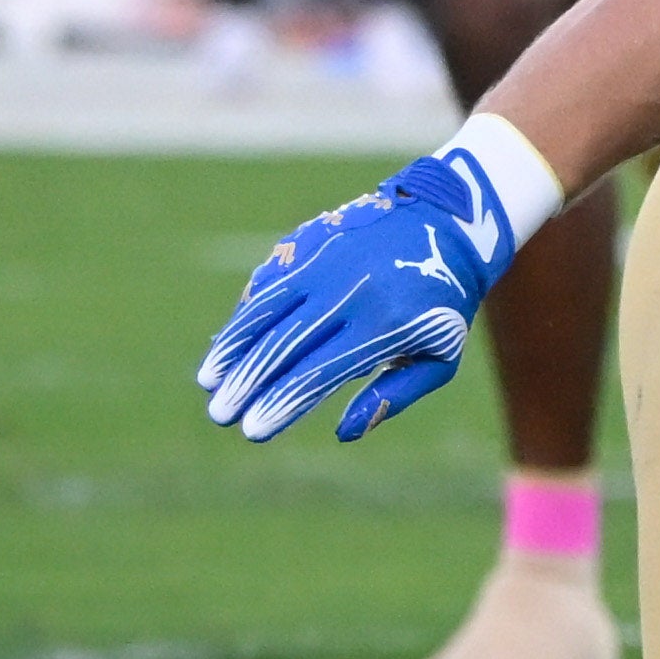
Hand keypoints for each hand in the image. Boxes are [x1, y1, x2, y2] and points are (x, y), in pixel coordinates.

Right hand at [198, 142, 539, 441]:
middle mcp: (349, 290)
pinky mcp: (309, 241)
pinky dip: (246, 314)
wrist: (450, 225)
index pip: (318, 373)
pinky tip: (229, 343)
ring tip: (209, 381)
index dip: (281, 404)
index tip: (253, 430)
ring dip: (231, 348)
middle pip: (283, 344)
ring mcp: (325, 261)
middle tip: (220, 415)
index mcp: (384, 324)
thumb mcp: (440, 356)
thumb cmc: (445, 305)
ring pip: (264, 309)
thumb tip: (343, 433)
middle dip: (247, 383)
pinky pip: (269, 282)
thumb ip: (394, 394)